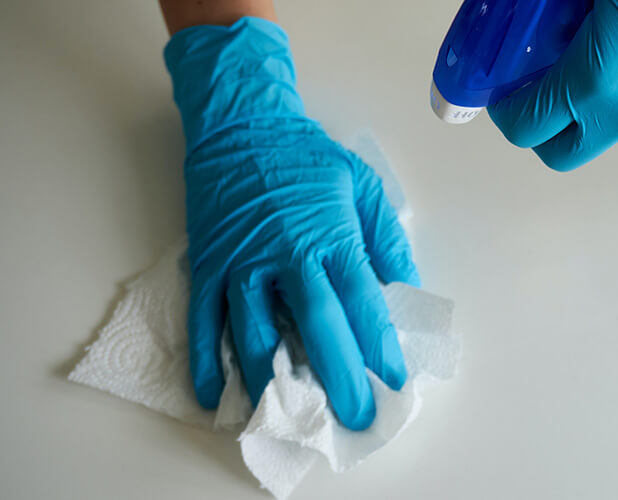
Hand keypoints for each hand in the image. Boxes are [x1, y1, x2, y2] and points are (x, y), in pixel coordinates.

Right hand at [165, 18, 418, 429]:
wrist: (243, 125)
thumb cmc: (308, 157)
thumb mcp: (363, 186)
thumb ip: (387, 240)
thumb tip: (407, 291)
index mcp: (331, 235)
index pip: (362, 303)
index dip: (379, 347)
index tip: (394, 382)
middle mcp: (287, 254)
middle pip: (316, 328)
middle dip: (338, 379)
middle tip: (354, 418)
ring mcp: (241, 262)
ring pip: (255, 333)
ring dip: (274, 380)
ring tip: (293, 418)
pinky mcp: (207, 264)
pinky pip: (203, 320)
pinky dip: (207, 360)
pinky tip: (217, 395)